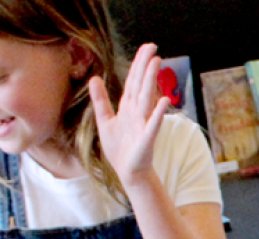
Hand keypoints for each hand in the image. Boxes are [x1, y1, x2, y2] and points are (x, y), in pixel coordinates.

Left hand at [89, 43, 170, 186]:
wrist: (127, 172)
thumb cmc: (119, 148)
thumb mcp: (104, 120)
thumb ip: (100, 99)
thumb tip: (95, 78)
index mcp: (128, 107)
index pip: (133, 81)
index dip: (138, 64)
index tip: (146, 48)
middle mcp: (137, 112)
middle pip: (140, 84)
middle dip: (145, 66)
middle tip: (152, 46)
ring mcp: (143, 124)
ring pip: (146, 98)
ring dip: (151, 81)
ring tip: (155, 64)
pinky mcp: (146, 139)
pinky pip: (153, 125)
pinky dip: (157, 114)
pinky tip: (163, 102)